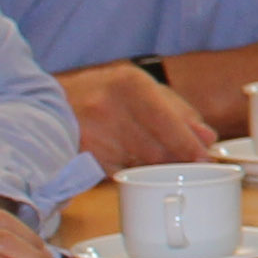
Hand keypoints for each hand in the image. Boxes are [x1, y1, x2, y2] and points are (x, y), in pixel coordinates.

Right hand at [63, 60, 217, 173]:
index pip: (168, 123)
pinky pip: (122, 174)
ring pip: (142, 165)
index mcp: (130, 84)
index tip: (205, 159)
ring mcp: (94, 135)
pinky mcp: (84, 159)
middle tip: (191, 166)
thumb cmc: (105, 94)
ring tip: (156, 157)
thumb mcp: (142, 88)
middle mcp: (109, 107)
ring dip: (158, 168)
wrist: (50, 103)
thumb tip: (207, 139)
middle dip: (178, 161)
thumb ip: (179, 112)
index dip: (189, 145)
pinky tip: (128, 159)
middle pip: (157, 150)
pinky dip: (133, 172)